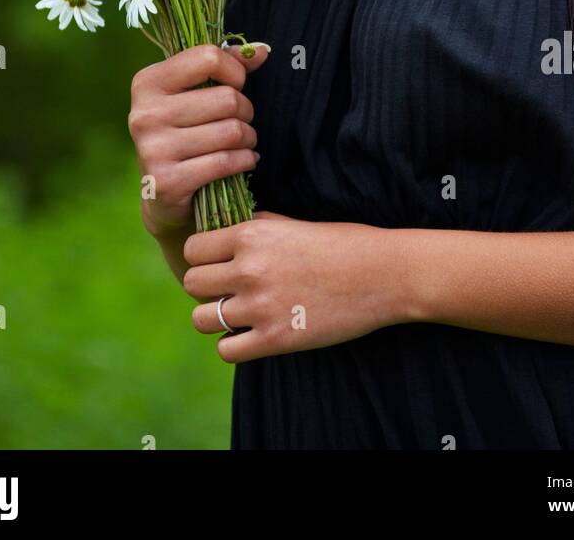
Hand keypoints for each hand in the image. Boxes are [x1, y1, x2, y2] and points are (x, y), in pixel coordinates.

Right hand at [127, 41, 269, 238]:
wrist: (162, 194)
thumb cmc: (184, 132)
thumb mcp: (194, 94)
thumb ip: (225, 67)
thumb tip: (262, 50)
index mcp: (148, 82)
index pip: (208, 58)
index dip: (234, 72)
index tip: (235, 86)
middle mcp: (145, 113)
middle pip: (227, 98)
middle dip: (245, 111)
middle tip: (240, 121)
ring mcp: (153, 148)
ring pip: (232, 131)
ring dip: (248, 138)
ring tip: (243, 142)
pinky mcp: (167, 180)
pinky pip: (226, 161)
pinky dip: (245, 161)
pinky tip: (244, 161)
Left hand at [183, 210, 404, 362]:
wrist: (382, 274)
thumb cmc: (342, 243)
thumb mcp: (293, 223)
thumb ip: (256, 227)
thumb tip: (224, 231)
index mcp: (251, 235)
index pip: (193, 249)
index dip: (203, 257)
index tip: (218, 263)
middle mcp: (249, 269)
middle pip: (192, 283)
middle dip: (207, 287)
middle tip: (229, 290)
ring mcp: (260, 307)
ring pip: (201, 319)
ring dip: (215, 317)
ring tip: (237, 314)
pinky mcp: (276, 339)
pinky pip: (226, 350)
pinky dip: (234, 346)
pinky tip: (251, 335)